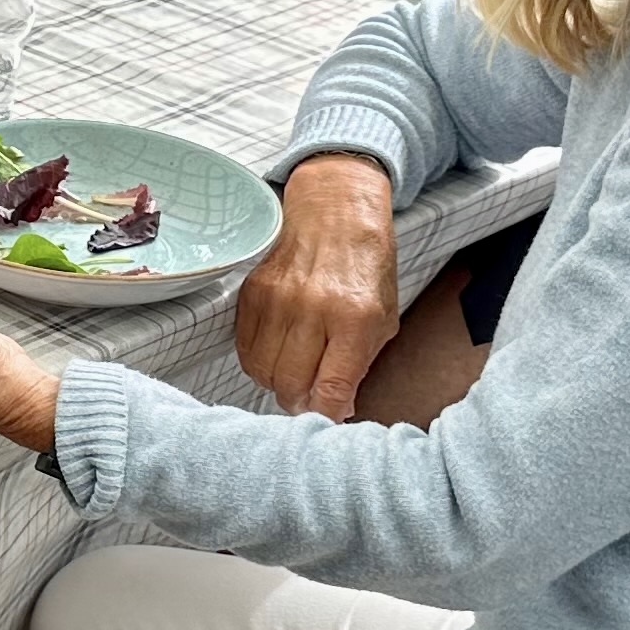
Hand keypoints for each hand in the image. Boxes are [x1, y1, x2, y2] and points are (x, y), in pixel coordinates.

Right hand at [232, 154, 400, 420]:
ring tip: (295, 371)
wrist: (335, 210)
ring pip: (263, 372)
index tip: (329, 419)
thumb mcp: (384, 317)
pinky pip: (246, 349)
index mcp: (355, 319)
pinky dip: (260, 360)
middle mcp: (313, 310)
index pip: (330, 391)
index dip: (327, 415)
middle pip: (290, 387)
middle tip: (312, 395)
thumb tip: (339, 408)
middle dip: (302, 400)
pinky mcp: (253, 293)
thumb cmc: (366, 264)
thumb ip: (361, 366)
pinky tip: (278, 352)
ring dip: (278, 381)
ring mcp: (278, 301)